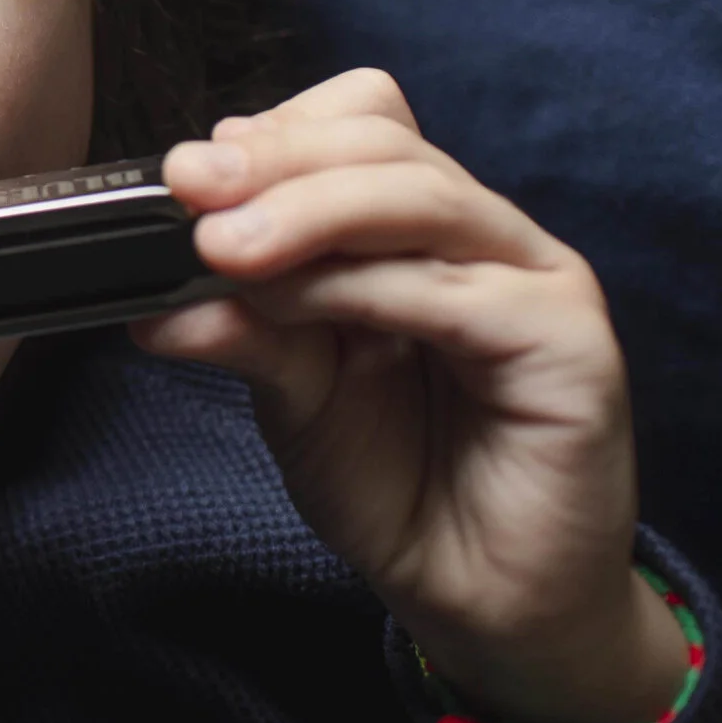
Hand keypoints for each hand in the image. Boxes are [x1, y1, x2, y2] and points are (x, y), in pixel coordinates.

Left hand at [133, 69, 688, 722]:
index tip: (184, 170)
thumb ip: (242, 326)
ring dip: (306, 212)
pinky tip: (292, 306)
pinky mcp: (570, 343)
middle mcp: (484, 236)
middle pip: (384, 145)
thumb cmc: (396, 481)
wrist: (483, 600)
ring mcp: (537, 279)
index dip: (277, 131)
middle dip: (276, 161)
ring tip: (223, 249)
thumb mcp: (293, 390)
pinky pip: (455, 291)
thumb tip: (151, 299)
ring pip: (419, 197)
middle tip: (189, 190)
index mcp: (419, 225)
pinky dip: (360, 287)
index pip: (363, 122)